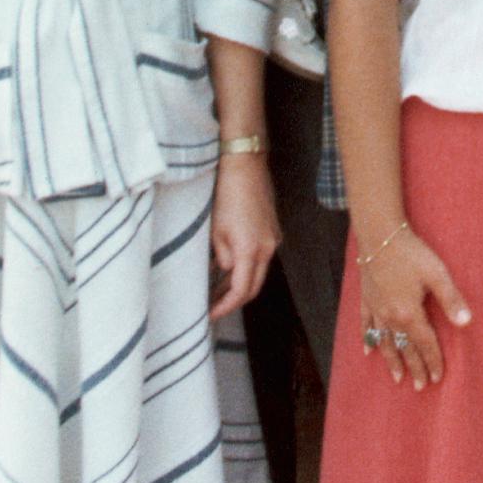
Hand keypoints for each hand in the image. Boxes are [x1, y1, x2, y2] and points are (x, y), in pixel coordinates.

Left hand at [208, 154, 279, 319]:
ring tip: (216, 291)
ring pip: (258, 272)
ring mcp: (273, 239)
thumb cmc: (225, 196)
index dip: (226, 306)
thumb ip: (221, 256)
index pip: (241, 290)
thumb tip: (225, 268)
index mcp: (251, 250)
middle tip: (213, 308)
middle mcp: (268, 248)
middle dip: (234, 300)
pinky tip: (228, 268)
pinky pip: (260, 257)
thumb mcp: (215, 231)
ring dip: (239, 284)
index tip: (209, 315)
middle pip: (254, 286)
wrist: (245, 166)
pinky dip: (245, 268)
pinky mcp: (272, 231)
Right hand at [355, 225, 470, 387]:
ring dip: (392, 360)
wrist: (380, 236)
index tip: (438, 378)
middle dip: (414, 368)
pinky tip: (368, 350)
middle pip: (404, 348)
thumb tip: (467, 323)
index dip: (433, 361)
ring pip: (384, 342)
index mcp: (409, 314)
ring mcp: (375, 310)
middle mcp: (390, 317)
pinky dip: (368, 340)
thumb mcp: (437, 275)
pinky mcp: (366, 300)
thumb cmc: (412, 254)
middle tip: (421, 386)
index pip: (425, 344)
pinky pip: (366, 326)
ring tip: (398, 377)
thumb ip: (452, 300)